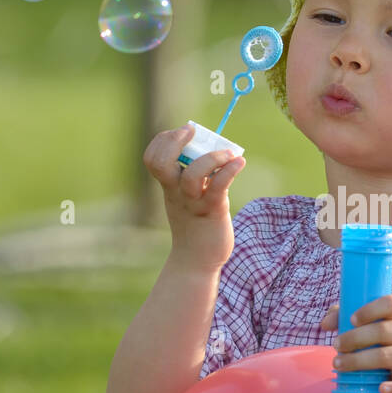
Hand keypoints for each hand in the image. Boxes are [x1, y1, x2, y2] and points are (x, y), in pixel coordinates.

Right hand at [143, 124, 245, 272]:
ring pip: (192, 175)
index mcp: (168, 186)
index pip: (152, 157)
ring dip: (211, 157)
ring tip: (228, 152)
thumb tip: (208, 148)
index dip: (163, 140)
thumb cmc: (195, 225)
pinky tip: (239, 162)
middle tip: (192, 131)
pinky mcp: (213, 211)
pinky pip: (218, 187)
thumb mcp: (185, 198)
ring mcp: (193, 202)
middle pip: (161, 162)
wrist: (196, 261)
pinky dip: (229, 171)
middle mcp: (176, 192)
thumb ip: (189, 176)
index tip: (182, 133)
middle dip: (174, 141)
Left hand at [319, 294, 391, 392]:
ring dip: (358, 361)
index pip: (391, 304)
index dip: (370, 310)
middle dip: (355, 338)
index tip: (351, 320)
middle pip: (384, 331)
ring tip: (338, 363)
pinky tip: (381, 388)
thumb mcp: (376, 323)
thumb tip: (325, 324)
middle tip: (336, 345)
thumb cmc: (388, 340)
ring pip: (386, 357)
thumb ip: (347, 316)